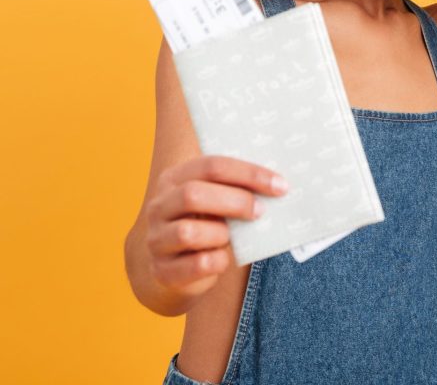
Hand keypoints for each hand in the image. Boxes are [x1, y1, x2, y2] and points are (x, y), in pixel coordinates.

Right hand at [144, 156, 288, 298]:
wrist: (178, 268)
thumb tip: (278, 185)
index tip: (279, 185)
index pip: (211, 166)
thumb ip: (234, 188)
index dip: (248, 173)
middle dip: (236, 201)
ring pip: (189, 232)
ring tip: (232, 237)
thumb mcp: (215, 201)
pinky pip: (197, 264)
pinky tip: (223, 258)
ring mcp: (156, 240)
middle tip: (262, 210)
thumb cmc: (207, 224)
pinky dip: (218, 260)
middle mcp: (158, 206)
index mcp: (173, 179)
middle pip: (193, 194)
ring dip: (221, 234)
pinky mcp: (163, 271)